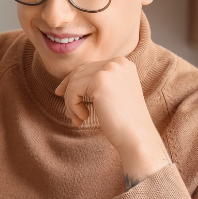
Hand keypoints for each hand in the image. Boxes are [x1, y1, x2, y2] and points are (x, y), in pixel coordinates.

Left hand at [54, 57, 169, 188]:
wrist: (136, 136)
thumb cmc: (124, 121)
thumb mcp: (112, 95)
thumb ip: (98, 83)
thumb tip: (67, 82)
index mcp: (123, 63)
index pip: (89, 67)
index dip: (73, 81)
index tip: (61, 93)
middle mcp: (118, 62)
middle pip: (80, 72)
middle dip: (70, 92)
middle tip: (69, 113)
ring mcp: (109, 69)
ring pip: (74, 82)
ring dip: (71, 103)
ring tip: (78, 120)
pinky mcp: (100, 81)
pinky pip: (73, 91)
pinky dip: (73, 106)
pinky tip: (83, 118)